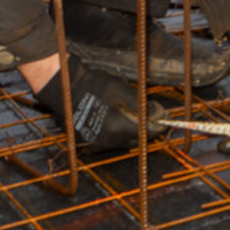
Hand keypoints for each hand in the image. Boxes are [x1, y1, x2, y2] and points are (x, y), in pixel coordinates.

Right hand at [32, 52, 160, 152]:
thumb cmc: (93, 85)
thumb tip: (159, 114)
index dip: (159, 124)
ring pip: (123, 141)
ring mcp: (96, 143)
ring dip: (132, 130)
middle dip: (147, 128)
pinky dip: (117, 132)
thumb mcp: (122, 90)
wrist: (63, 87)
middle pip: (136, 139)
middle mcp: (107, 141)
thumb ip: (142, 106)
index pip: (148, 133)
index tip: (165, 116)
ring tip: (135, 114)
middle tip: (153, 114)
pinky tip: (118, 119)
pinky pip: (109, 140)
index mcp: (118, 129)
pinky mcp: (87, 141)